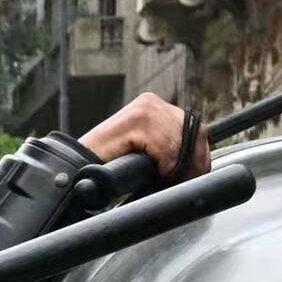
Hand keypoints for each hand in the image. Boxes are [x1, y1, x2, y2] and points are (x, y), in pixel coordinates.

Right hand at [77, 93, 192, 172]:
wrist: (81, 166)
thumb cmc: (111, 164)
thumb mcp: (149, 152)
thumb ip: (170, 147)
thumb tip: (200, 159)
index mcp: (155, 106)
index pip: (195, 128)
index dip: (198, 154)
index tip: (192, 174)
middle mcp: (151, 102)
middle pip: (193, 132)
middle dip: (192, 161)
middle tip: (178, 179)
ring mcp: (144, 109)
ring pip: (182, 141)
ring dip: (177, 166)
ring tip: (163, 177)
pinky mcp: (136, 121)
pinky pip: (166, 146)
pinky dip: (164, 164)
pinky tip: (152, 171)